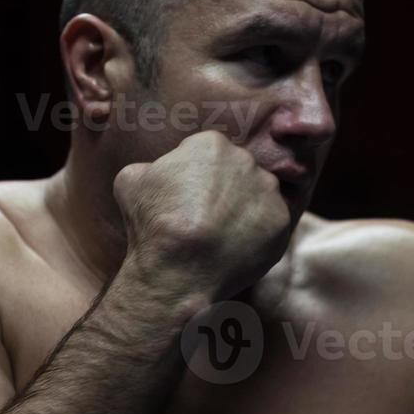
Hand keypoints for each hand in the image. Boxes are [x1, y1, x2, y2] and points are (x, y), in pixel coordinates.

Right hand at [113, 131, 292, 300]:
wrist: (180, 269)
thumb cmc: (153, 224)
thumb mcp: (131, 181)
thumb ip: (151, 167)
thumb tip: (156, 171)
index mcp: (212, 144)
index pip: (206, 153)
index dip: (194, 176)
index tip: (187, 196)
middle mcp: (246, 160)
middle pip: (236, 172)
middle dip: (224, 190)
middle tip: (206, 217)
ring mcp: (269, 191)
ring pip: (257, 195)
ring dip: (244, 210)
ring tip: (222, 234)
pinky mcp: (283, 220)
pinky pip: (271, 222)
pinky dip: (258, 233)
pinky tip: (238, 246)